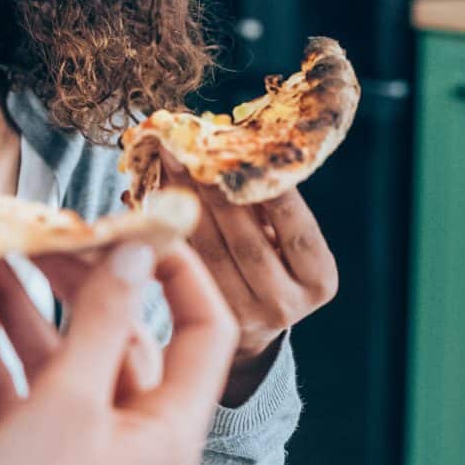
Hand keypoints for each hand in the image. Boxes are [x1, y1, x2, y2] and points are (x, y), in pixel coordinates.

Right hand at [0, 243, 240, 464]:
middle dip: (83, 282)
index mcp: (169, 427)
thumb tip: (137, 249)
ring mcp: (78, 441)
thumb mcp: (72, 399)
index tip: (142, 226)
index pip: (202, 332)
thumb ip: (104, 319)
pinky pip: (20, 380)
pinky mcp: (27, 448)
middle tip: (48, 233)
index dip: (180, 274)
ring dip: (25, 308)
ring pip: (61, 353)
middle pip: (121, 334)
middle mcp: (131, 432)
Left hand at [167, 161, 337, 402]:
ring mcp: (243, 316)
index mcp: (317, 278)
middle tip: (189, 148)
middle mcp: (285, 303)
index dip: (271, 191)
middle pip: (245, 240)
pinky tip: (147, 197)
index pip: (296, 229)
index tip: (246, 152)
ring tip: (165, 163)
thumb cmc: (273, 259)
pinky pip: (182, 264)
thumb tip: (230, 145)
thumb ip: (268, 205)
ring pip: (208, 252)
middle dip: (215, 190)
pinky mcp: (204, 317)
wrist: (255, 319)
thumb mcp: (286, 238)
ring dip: (183, 203)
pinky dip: (165, 228)